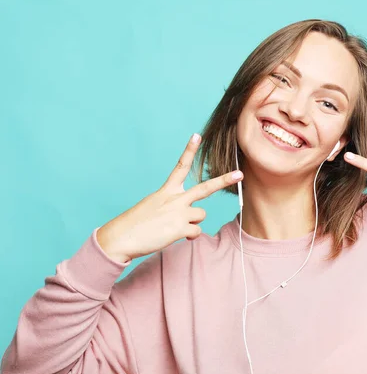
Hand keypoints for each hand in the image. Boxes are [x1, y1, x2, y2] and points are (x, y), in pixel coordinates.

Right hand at [96, 134, 243, 262]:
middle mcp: (174, 199)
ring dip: (193, 222)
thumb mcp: (154, 207)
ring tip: (174, 226)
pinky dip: (188, 236)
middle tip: (239, 174)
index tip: (197, 136)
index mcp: (166, 191)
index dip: (189, 150)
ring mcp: (178, 213)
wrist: (120, 237)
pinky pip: (196, 232)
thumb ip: (175, 209)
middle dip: (224, 181)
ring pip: (202, 215)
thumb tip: (192, 222)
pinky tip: (173, 235)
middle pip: (205, 188)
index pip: (180, 166)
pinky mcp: (180, 228)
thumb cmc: (136, 224)